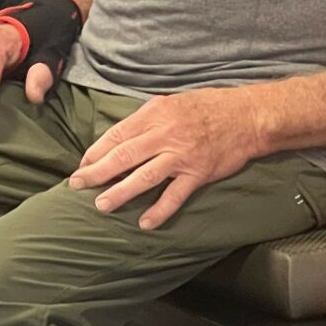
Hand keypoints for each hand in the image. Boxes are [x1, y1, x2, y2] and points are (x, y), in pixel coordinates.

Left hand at [69, 87, 272, 229]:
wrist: (247, 116)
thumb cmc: (208, 107)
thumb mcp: (172, 103)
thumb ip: (147, 120)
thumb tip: (121, 138)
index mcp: (155, 113)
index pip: (117, 134)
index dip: (96, 151)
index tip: (83, 163)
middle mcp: (165, 134)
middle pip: (123, 156)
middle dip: (97, 172)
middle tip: (77, 184)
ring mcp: (181, 155)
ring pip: (144, 177)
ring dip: (120, 192)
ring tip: (102, 205)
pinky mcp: (198, 173)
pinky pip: (174, 195)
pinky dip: (159, 210)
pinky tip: (144, 222)